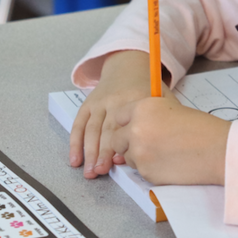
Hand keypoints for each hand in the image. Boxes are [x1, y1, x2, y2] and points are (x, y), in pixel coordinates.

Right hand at [69, 51, 157, 177]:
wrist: (128, 65)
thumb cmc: (147, 89)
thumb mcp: (161, 98)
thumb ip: (161, 120)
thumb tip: (154, 151)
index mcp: (135, 99)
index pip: (126, 124)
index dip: (121, 144)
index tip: (119, 161)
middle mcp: (114, 100)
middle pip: (107, 129)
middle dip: (102, 152)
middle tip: (100, 171)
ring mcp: (99, 102)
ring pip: (92, 129)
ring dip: (89, 152)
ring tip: (90, 172)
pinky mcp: (88, 103)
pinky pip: (79, 124)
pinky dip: (75, 143)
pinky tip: (76, 160)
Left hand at [111, 96, 230, 184]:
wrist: (218, 150)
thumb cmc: (201, 127)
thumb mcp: (172, 108)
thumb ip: (149, 113)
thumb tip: (134, 118)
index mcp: (143, 108)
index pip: (118, 116)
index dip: (127, 123)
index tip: (134, 127)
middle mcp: (136, 129)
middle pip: (115, 138)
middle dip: (126, 142)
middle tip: (145, 143)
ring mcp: (139, 152)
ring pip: (126, 156)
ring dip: (137, 156)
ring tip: (161, 153)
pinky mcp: (146, 172)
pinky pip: (139, 170)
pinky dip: (149, 168)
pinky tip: (167, 163)